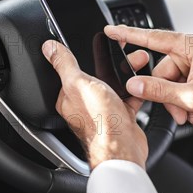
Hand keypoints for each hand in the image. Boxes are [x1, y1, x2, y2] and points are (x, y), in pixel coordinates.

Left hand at [42, 40, 149, 168]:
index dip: (84, 56)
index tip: (97, 43)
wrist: (124, 148)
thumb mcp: (78, 84)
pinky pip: (130, 96)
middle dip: (113, 62)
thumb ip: (64, 64)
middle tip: (122, 52)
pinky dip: (137, 88)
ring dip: (127, 72)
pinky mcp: (122, 116)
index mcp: (69, 97)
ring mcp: (104, 110)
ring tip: (138, 61)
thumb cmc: (99, 122)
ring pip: (116, 84)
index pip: (72, 71)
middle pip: (97, 75)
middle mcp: (85, 104)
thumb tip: (49, 48)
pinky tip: (143, 80)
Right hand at [105, 25, 192, 135]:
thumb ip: (158, 90)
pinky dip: (185, 98)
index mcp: (191, 46)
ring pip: (173, 79)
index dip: (128, 35)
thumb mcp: (190, 97)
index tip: (111, 30)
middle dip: (165, 93)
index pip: (152, 37)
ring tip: (189, 115)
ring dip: (176, 100)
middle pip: (162, 68)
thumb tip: (135, 85)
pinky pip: (184, 82)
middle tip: (175, 111)